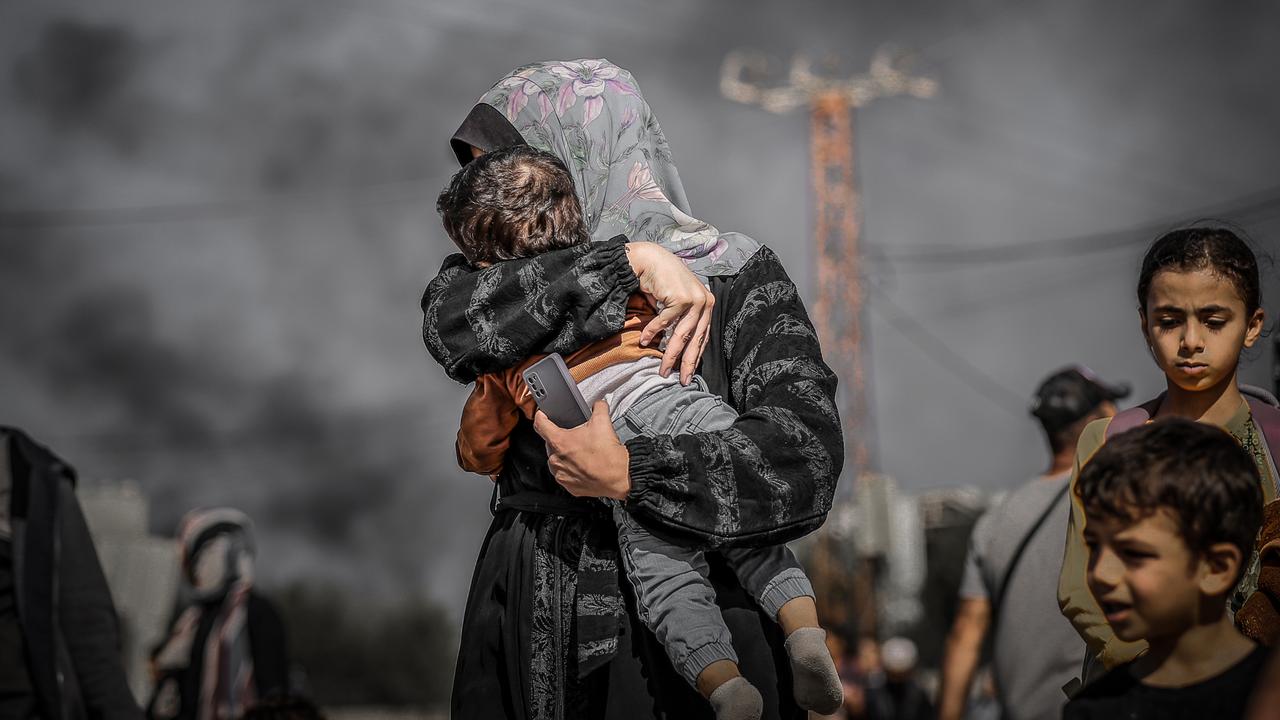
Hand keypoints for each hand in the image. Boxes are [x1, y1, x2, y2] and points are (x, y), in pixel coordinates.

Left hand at [532, 401, 630, 499]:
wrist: (619, 476)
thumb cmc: (608, 454)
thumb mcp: (603, 422)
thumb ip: (598, 407)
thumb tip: (598, 404)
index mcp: (559, 442)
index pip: (540, 425)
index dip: (540, 417)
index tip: (542, 416)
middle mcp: (556, 459)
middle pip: (550, 443)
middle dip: (561, 439)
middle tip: (576, 437)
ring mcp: (561, 474)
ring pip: (556, 460)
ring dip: (565, 455)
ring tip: (581, 453)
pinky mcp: (568, 486)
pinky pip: (564, 474)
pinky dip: (571, 469)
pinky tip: (583, 465)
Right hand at [625, 242, 714, 384]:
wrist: (650, 259)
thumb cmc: (661, 282)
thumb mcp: (676, 303)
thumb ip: (680, 322)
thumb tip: (676, 347)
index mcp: (706, 304)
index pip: (703, 335)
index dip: (696, 356)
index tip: (688, 372)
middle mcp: (704, 301)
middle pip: (696, 339)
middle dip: (687, 362)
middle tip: (681, 380)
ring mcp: (694, 299)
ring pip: (682, 335)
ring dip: (670, 354)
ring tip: (663, 369)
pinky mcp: (681, 298)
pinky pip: (665, 322)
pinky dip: (653, 332)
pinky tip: (645, 342)